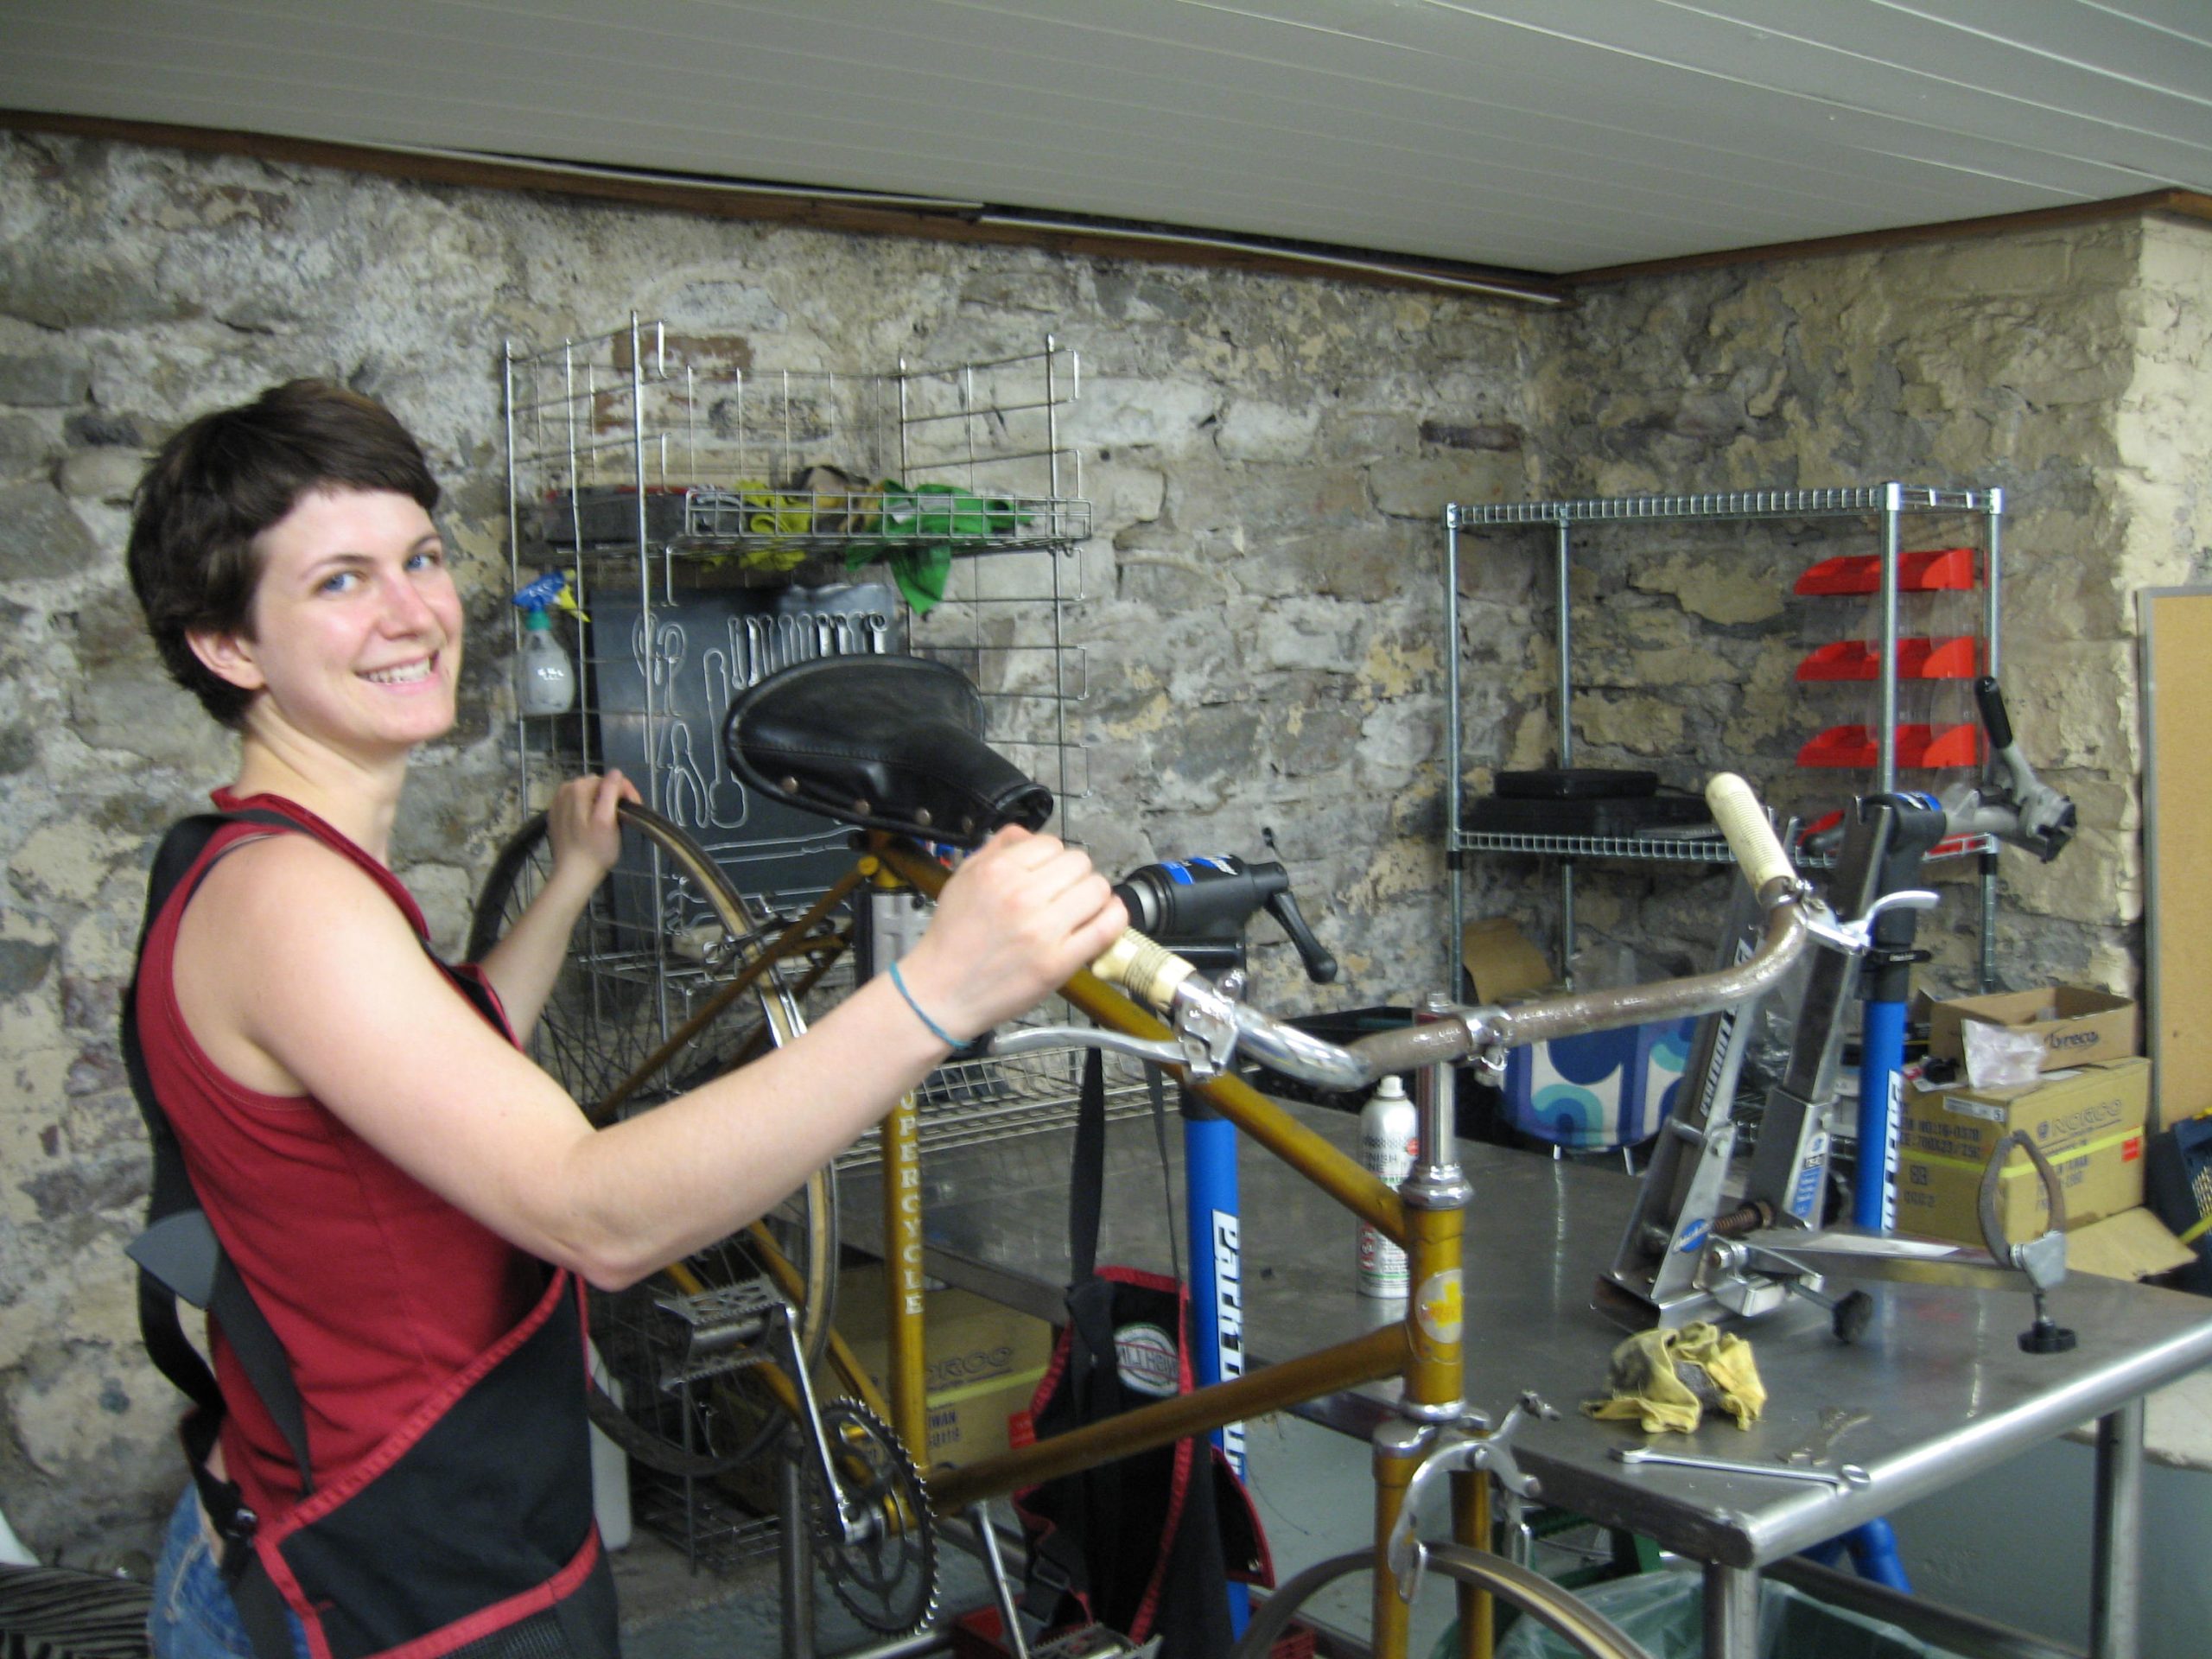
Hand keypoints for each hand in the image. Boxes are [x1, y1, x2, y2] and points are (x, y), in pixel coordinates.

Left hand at [544, 771, 638, 888]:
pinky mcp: (556, 815)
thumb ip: (610, 791)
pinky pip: (578, 805)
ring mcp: (558, 802)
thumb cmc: (595, 849)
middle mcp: (564, 789)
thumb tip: (616, 773)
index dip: (626, 793)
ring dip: (601, 804)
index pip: (610, 780)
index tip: (636, 811)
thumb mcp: (607, 819)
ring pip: (588, 795)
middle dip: (613, 798)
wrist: (573, 875)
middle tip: (624, 820)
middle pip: (598, 786)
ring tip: (610, 823)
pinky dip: (588, 811)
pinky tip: (592, 826)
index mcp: (577, 788)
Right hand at [898, 828, 1126, 1040]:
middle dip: (1074, 875)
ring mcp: (1043, 930)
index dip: (1052, 859)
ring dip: (1094, 896)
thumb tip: (1029, 834)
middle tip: (1064, 894)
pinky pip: (1105, 928)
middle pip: (1079, 863)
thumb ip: (997, 848)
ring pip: (1097, 889)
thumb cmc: (951, 938)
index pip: (1051, 844)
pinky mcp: (1058, 963)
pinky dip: (1114, 919)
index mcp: (997, 871)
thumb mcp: (963, 878)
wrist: (941, 992)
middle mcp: (1022, 896)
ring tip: (1080, 909)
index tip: (1048, 875)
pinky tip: (1105, 918)